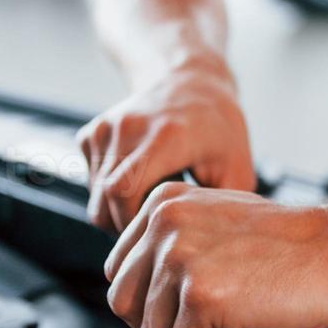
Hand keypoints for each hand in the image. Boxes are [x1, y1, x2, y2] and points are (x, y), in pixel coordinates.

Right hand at [78, 63, 254, 232]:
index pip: (124, 191)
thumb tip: (205, 247)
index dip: (130, 224)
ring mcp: (107, 128)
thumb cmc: (217, 129)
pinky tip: (137, 183)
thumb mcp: (237, 167)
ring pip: (95, 193)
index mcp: (166, 137)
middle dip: (122, 225)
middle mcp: (130, 128)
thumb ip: (219, 209)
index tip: (153, 236)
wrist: (189, 81)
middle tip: (151, 231)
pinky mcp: (93, 131)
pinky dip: (107, 191)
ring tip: (150, 203)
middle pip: (104, 198)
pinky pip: (90, 179)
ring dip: (116, 209)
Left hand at [104, 183, 327, 327]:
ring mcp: (180, 257)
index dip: (152, 308)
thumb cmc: (292, 249)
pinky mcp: (201, 294)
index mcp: (163, 204)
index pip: (121, 272)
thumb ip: (177, 272)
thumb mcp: (218, 238)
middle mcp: (164, 224)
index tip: (187, 320)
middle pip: (125, 305)